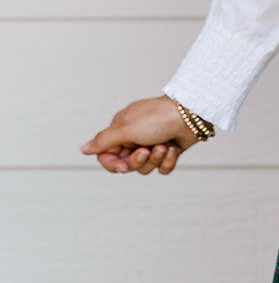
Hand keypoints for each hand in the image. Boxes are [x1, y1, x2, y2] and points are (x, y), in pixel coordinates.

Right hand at [80, 96, 200, 175]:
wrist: (191, 114)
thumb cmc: (158, 117)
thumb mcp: (126, 129)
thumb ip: (103, 141)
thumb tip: (83, 149)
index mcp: (121, 130)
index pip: (107, 156)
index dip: (113, 164)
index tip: (122, 166)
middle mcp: (135, 138)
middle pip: (127, 165)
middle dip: (138, 161)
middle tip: (147, 150)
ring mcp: (152, 144)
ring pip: (145, 168)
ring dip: (155, 159)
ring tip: (164, 146)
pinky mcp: (168, 151)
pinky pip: (162, 168)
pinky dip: (168, 161)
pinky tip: (173, 149)